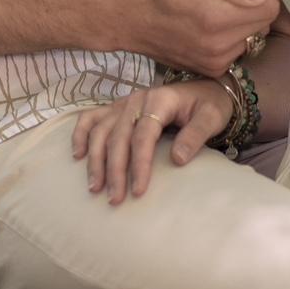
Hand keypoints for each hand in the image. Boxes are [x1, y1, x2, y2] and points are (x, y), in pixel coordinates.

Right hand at [71, 80, 233, 203]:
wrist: (207, 90)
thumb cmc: (209, 106)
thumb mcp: (211, 118)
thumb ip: (195, 136)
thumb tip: (177, 159)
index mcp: (160, 100)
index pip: (144, 135)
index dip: (139, 164)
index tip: (138, 190)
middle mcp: (138, 99)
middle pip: (119, 136)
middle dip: (115, 170)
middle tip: (115, 199)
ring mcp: (125, 103)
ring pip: (101, 130)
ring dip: (95, 159)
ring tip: (95, 188)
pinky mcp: (118, 108)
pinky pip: (92, 117)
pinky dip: (81, 134)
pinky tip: (78, 155)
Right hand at [122, 0, 280, 76]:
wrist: (125, 15)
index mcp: (214, 18)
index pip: (269, 7)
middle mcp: (218, 47)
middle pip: (264, 23)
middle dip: (253, 4)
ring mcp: (214, 62)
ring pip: (253, 36)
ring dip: (242, 20)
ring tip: (216, 4)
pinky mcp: (211, 70)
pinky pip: (238, 48)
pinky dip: (231, 34)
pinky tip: (211, 21)